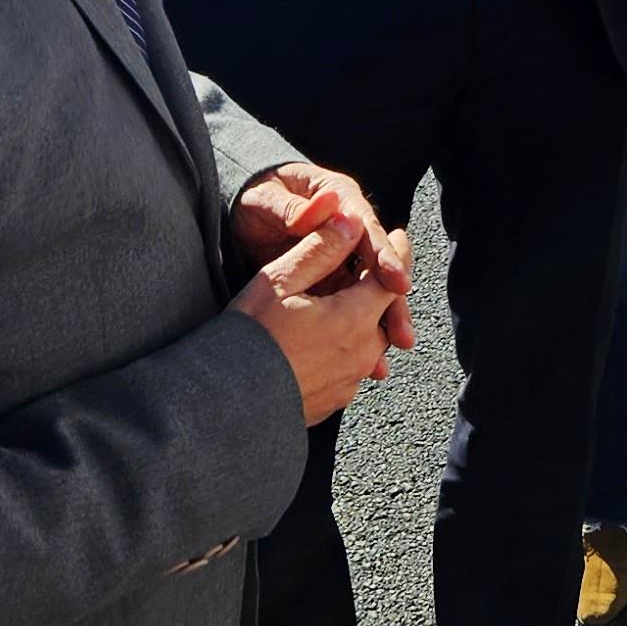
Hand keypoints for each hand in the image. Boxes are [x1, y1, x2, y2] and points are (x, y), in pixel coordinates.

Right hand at [228, 227, 405, 425]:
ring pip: (369, 342)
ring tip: (337, 305)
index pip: (392, 277)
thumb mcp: (281, 281)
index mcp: (356, 318)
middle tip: (361, 268)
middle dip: (376, 287)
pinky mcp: (334, 400)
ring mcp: (350, 381)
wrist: (228, 403)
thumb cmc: (251, 339)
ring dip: (359, 320)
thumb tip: (350, 222)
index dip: (397, 252)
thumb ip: (320, 249)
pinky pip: (350, 368)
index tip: (398, 235)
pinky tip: (320, 342)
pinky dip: (344, 349)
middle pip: (382, 311)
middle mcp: (363, 353)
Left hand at [231, 161, 417, 349]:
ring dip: (384, 316)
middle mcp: (351, 227)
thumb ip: (293, 207)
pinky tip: (372, 352)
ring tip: (397, 344)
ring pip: (370, 287)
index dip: (383, 256)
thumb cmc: (256, 200)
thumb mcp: (266, 199)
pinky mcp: (335, 277)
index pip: (367, 230)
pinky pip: (353, 302)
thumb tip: (328, 206)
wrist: (244, 211)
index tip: (395, 281)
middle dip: (393, 298)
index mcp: (341, 200)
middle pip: (378, 264)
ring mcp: (345, 255)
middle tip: (402, 330)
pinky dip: (364, 325)